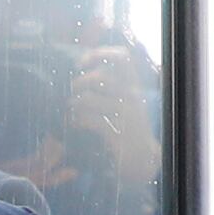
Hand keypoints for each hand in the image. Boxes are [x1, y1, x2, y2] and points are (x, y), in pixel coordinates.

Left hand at [58, 44, 160, 194]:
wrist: (144, 161)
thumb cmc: (130, 131)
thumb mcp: (127, 105)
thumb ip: (112, 89)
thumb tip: (84, 76)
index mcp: (133, 87)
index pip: (122, 57)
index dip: (100, 53)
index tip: (83, 62)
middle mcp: (130, 98)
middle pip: (100, 76)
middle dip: (79, 82)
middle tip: (72, 93)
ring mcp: (123, 116)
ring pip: (89, 98)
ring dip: (73, 103)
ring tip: (69, 111)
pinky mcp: (115, 134)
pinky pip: (88, 120)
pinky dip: (75, 121)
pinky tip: (73, 125)